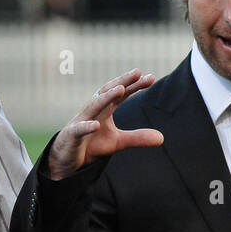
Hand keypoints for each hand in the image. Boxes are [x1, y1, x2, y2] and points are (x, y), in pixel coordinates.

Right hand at [48, 69, 163, 179]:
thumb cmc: (92, 144)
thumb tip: (162, 138)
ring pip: (93, 106)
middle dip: (121, 82)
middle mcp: (93, 111)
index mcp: (105, 110)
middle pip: (107, 92)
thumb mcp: (118, 142)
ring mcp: (81, 121)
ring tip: (120, 89)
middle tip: (137, 72)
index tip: (150, 77)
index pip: (121, 94)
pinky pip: (79, 129)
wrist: (68, 159)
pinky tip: (97, 125)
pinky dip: (87, 126)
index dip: (134, 85)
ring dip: (106, 97)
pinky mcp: (72, 135)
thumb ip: (138, 137)